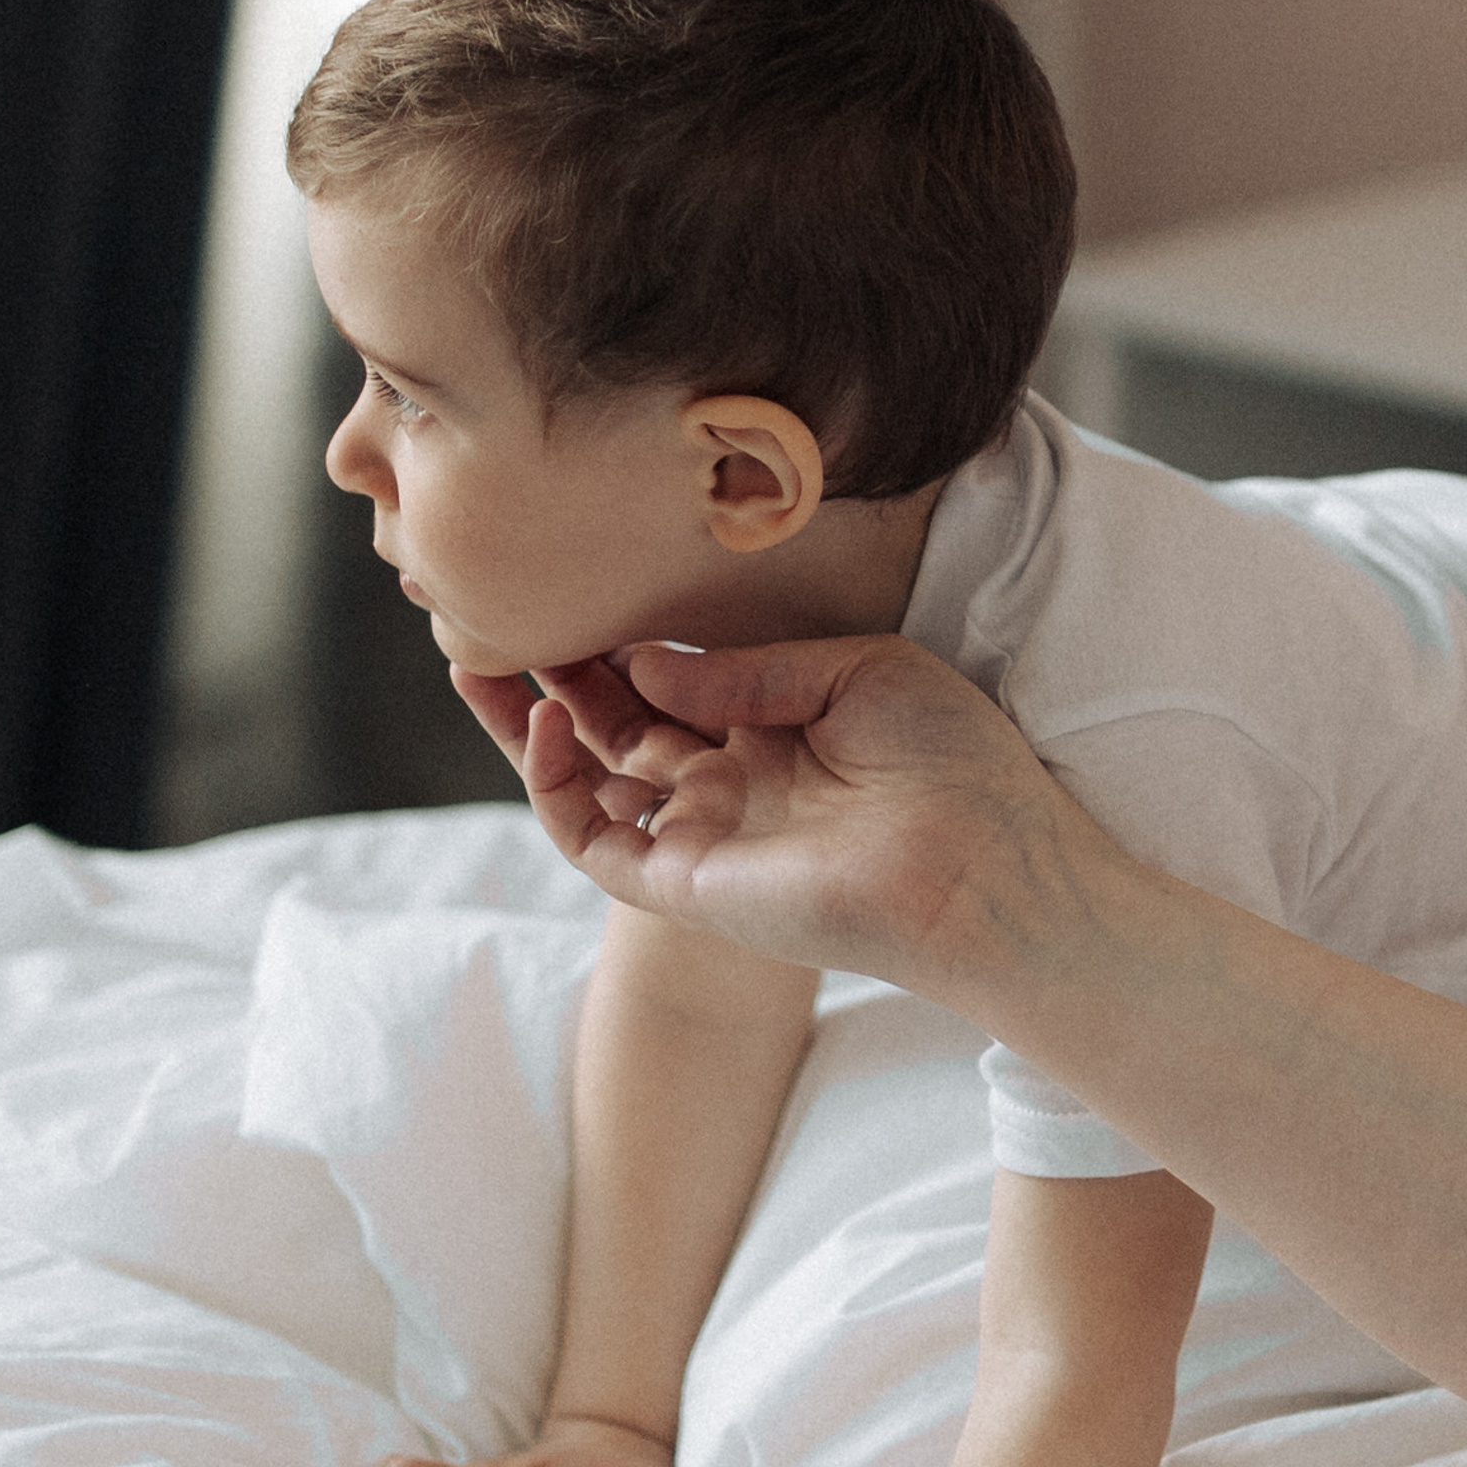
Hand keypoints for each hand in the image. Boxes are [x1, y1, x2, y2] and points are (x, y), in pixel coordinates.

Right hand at [452, 633, 1143, 1004]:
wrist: (987, 858)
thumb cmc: (952, 759)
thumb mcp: (855, 670)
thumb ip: (747, 666)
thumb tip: (647, 657)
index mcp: (777, 733)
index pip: (672, 685)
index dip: (617, 641)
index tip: (574, 584)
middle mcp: (733, 785)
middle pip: (615, 727)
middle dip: (556, 675)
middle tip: (502, 615)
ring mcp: (705, 835)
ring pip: (587, 784)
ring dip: (529, 728)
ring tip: (479, 662)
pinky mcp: (688, 883)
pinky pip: (596, 840)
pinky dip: (557, 785)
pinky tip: (548, 719)